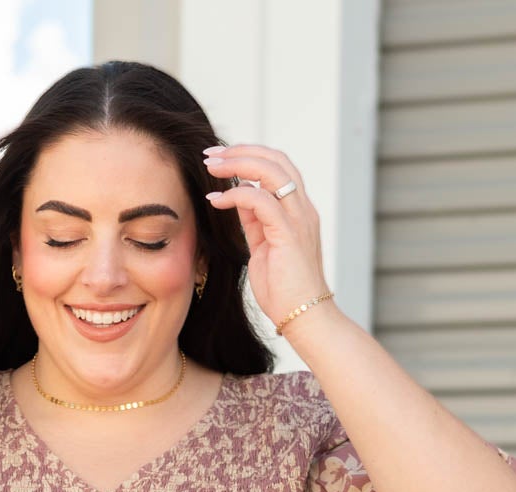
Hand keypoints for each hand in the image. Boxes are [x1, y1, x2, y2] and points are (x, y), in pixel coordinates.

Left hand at [202, 143, 330, 330]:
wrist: (304, 317)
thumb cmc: (284, 289)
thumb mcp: (263, 246)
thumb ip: (254, 220)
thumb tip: (238, 196)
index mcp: (298, 210)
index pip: (277, 167)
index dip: (249, 155)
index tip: (220, 158)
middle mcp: (302, 209)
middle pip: (276, 160)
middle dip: (241, 150)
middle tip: (211, 154)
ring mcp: (298, 219)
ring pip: (271, 171)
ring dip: (238, 163)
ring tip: (212, 167)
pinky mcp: (289, 233)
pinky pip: (261, 200)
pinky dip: (236, 194)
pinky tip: (216, 200)